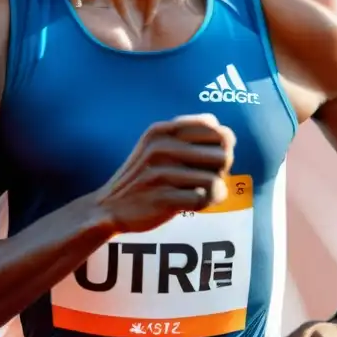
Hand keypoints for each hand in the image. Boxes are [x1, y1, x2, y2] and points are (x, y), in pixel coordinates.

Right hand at [94, 114, 235, 233]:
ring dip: (213, 190)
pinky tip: (191, 204)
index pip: (215, 129)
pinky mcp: (162, 198)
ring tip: (198, 193)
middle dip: (221, 170)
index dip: (220, 146)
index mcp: (162, 130)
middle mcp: (161, 148)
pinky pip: (203, 199)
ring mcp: (160, 173)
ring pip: (215, 180)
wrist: (110, 206)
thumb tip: (226, 131)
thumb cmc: (145, 175)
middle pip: (222, 154)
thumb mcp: (158, 145)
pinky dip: (203, 204)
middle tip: (204, 178)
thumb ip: (190, 134)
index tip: (207, 158)